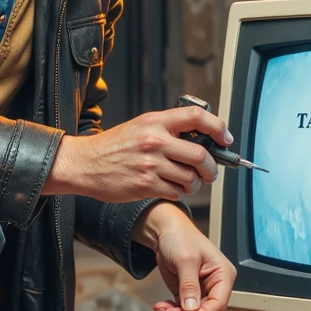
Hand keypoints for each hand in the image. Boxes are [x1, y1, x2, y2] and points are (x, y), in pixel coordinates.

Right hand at [44, 104, 232, 203]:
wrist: (85, 164)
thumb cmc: (113, 146)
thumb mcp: (140, 126)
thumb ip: (168, 128)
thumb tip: (202, 136)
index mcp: (155, 121)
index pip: (197, 117)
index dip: (218, 127)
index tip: (225, 138)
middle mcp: (154, 141)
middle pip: (200, 154)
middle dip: (211, 167)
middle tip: (210, 171)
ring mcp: (150, 164)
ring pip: (191, 177)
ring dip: (195, 183)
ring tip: (188, 182)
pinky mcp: (146, 185)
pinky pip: (177, 192)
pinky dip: (180, 193)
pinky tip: (172, 188)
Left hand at [133, 203, 236, 310]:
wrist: (166, 232)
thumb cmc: (181, 237)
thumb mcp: (186, 260)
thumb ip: (189, 286)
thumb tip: (191, 309)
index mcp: (223, 274)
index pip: (220, 302)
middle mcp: (215, 284)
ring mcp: (201, 290)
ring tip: (164, 309)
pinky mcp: (188, 293)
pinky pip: (184, 310)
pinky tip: (162, 307)